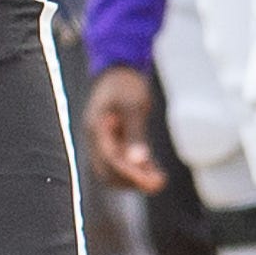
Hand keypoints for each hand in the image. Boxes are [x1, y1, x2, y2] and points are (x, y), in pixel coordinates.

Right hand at [82, 66, 165, 194]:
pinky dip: (136, 168)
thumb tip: (137, 161)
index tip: (152, 183)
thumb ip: (134, 133)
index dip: (129, 174)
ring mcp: (102, 140)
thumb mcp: (133, 105)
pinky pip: (121, 161)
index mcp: (95, 128)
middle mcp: (96, 138)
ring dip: (135, 177)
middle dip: (132, 180)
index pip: (109, 160)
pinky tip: (154, 171)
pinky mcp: (112, 140)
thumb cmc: (124, 84)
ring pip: (114, 169)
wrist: (118, 70)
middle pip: (108, 170)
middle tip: (159, 184)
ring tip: (159, 180)